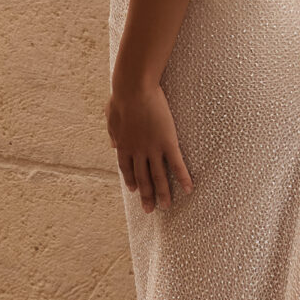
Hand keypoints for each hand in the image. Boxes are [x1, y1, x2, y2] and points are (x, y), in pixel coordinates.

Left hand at [107, 75, 192, 210]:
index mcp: (123, 146)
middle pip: (142, 179)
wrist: (133, 89)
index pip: (127, 169)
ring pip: (158, 177)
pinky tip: (189, 189)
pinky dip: (182, 178)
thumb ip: (112, 133)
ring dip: (163, 194)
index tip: (135, 190)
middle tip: (150, 210)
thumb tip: (112, 145)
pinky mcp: (167, 142)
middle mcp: (137, 152)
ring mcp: (153, 149)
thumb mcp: (111, 117)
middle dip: (146, 196)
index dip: (132, 181)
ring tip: (166, 206)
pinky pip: (176, 164)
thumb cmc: (121, 98)